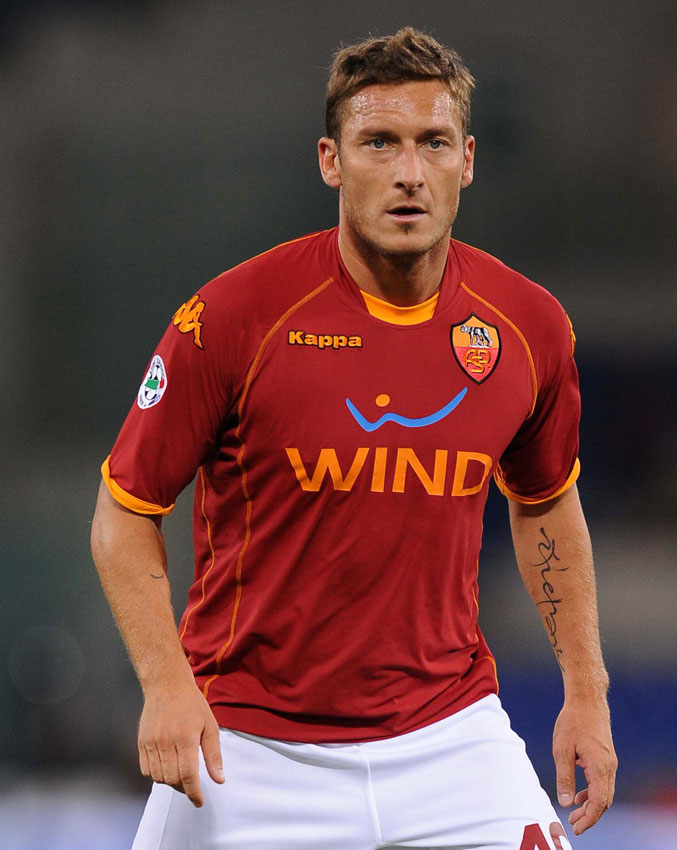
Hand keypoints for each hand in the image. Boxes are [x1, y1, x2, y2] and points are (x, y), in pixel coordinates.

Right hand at [138, 681, 224, 806]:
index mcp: (185, 738)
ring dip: (170, 783)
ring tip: (180, 775)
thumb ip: (213, 755)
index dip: (194, 793)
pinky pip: (146, 770)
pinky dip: (156, 775)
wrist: (167, 685)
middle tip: (192, 786)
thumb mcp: (210, 726)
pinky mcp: (142, 742)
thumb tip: (219, 779)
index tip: (199, 801)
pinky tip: (166, 768)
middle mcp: (166, 742)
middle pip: (173, 779)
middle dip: (184, 788)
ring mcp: (151, 742)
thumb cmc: (192, 705)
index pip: (188, 775)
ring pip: (158, 777)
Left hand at [552, 697, 616, 834]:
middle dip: (590, 816)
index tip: (576, 828)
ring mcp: (610, 762)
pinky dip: (592, 792)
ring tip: (574, 813)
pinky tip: (579, 794)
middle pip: (604, 801)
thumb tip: (566, 802)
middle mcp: (609, 767)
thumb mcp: (562, 750)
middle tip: (573, 824)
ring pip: (604, 792)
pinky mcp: (606, 757)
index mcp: (599, 767)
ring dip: (591, 805)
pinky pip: (602, 781)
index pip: (598, 802)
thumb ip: (565, 777)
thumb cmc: (572, 722)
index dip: (588, 819)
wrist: (587, 700)